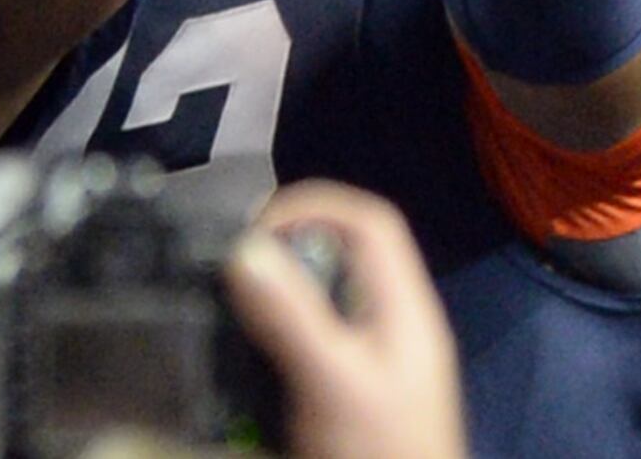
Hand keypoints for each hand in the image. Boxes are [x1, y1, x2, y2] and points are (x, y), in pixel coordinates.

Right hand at [225, 182, 466, 458]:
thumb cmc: (380, 450)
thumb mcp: (334, 382)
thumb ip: (292, 316)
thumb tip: (244, 247)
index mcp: (404, 308)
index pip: (370, 221)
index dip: (313, 206)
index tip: (257, 231)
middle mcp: (394, 319)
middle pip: (345, 248)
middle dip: (286, 244)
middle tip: (236, 266)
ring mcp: (379, 351)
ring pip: (328, 286)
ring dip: (280, 283)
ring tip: (236, 301)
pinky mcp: (357, 378)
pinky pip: (318, 325)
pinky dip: (282, 320)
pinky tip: (256, 344)